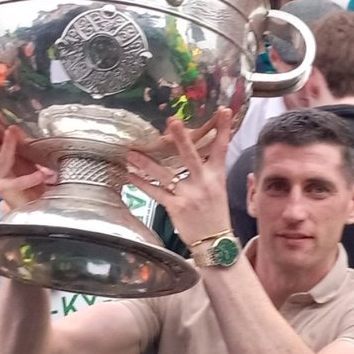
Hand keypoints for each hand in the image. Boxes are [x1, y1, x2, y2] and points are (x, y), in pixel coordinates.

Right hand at [0, 105, 53, 207]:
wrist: (32, 206)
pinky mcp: (7, 190)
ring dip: (8, 144)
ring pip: (2, 159)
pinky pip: (20, 182)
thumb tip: (12, 127)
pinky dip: (30, 178)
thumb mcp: (23, 157)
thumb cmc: (27, 180)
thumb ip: (17, 144)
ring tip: (12, 130)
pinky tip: (41, 174)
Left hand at [126, 107, 232, 248]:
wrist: (215, 242)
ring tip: (132, 152)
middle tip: (173, 122)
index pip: (221, 148)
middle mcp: (203, 183)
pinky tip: (130, 174)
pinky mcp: (176, 208)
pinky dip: (142, 183)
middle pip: (191, 157)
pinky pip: (155, 193)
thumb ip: (208, 169)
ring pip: (165, 175)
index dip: (223, 129)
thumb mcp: (218, 188)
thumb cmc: (214, 212)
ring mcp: (189, 195)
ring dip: (146, 163)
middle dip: (182, 139)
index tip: (223, 110)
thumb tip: (195, 149)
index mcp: (216, 176)